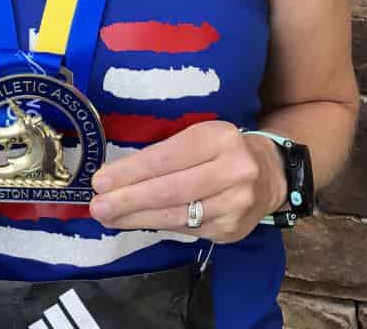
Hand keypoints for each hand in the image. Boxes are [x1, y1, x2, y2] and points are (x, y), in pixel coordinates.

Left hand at [88, 121, 285, 242]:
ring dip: (136, 218)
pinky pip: (187, 230)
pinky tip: (136, 222)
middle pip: (170, 191)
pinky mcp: (232, 231)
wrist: (270, 173)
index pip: (167, 158)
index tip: (101, 181)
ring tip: (108, 217)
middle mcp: (232, 171)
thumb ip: (166, 153)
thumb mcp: (199, 136)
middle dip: (128, 200)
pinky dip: (157, 226)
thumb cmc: (222, 149)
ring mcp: (235, 205)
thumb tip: (117, 175)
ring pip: (177, 216)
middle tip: (97, 206)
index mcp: (219, 139)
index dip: (131, 171)